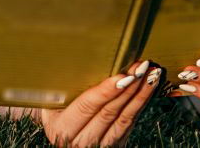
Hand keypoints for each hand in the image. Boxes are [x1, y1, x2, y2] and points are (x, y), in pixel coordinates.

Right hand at [39, 59, 162, 146]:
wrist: (60, 140)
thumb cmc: (51, 113)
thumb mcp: (46, 104)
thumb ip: (54, 90)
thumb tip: (64, 60)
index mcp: (62, 128)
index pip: (86, 107)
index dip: (105, 92)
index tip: (122, 76)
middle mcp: (81, 140)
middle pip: (109, 112)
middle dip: (128, 88)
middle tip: (142, 67)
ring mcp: (100, 145)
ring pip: (124, 119)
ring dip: (141, 95)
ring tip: (152, 74)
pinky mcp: (115, 144)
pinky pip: (130, 123)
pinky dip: (141, 104)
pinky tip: (150, 88)